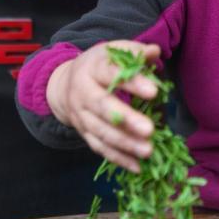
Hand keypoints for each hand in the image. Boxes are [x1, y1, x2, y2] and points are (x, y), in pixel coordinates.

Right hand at [46, 40, 160, 171]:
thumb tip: (155, 52)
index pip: (111, 74)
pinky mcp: (83, 134)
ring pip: (101, 132)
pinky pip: (100, 148)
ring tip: (148, 151)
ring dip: (125, 144)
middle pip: (103, 107)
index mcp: (92, 69)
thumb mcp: (112, 53)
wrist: (62, 85)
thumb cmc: (98, 67)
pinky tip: (138, 167)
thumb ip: (134, 53)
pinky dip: (118, 158)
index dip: (132, 82)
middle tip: (149, 130)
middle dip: (126, 119)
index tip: (154, 91)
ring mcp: (81, 116)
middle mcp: (82, 93)